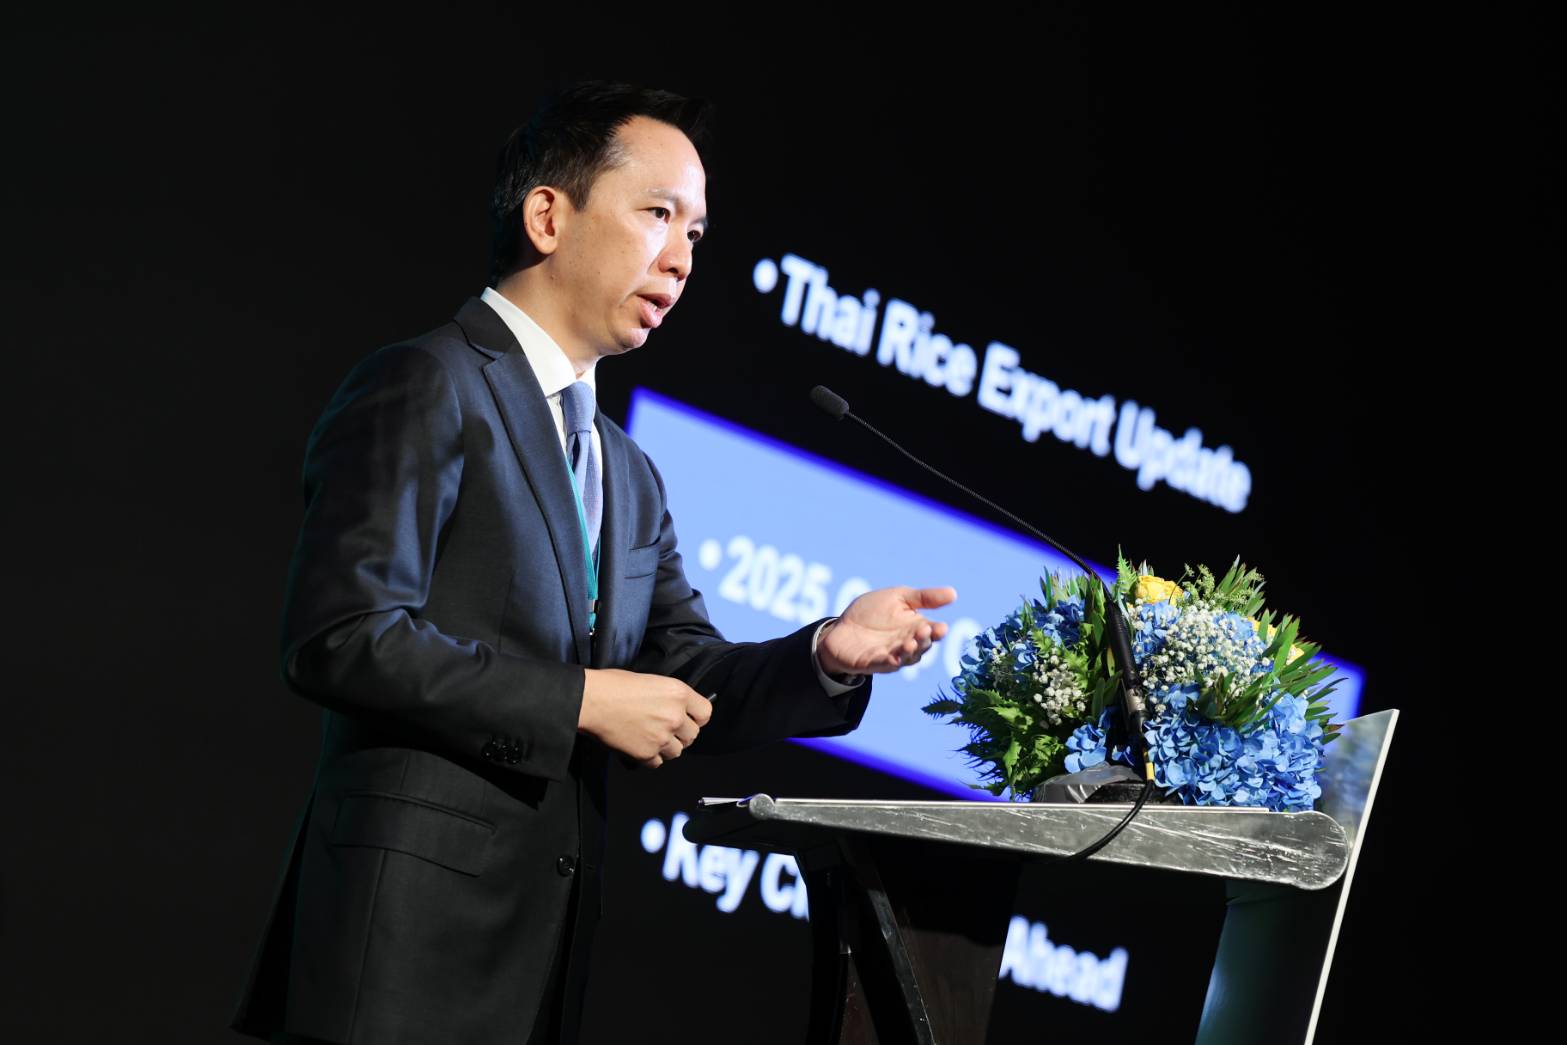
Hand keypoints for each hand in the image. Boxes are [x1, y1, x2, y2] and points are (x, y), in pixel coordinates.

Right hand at [578, 668, 711, 767]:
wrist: (591, 701)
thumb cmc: (614, 685)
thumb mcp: (651, 681)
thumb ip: (669, 698)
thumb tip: (677, 710)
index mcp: (678, 693)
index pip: (705, 713)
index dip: (696, 718)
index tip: (688, 719)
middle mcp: (675, 716)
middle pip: (692, 735)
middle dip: (680, 734)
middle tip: (664, 729)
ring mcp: (662, 737)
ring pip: (677, 752)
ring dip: (666, 747)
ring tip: (650, 738)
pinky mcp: (647, 753)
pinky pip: (658, 762)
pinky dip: (650, 757)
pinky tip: (639, 745)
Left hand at [818, 586, 956, 674]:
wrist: (841, 627)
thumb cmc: (871, 612)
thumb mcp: (898, 597)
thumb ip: (924, 597)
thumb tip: (954, 594)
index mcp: (914, 628)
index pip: (932, 632)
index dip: (937, 632)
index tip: (941, 628)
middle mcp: (906, 644)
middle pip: (921, 647)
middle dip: (924, 640)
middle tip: (925, 631)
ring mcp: (890, 656)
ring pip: (905, 658)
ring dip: (909, 652)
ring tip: (910, 643)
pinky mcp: (872, 663)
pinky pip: (883, 665)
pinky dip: (889, 662)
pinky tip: (893, 658)